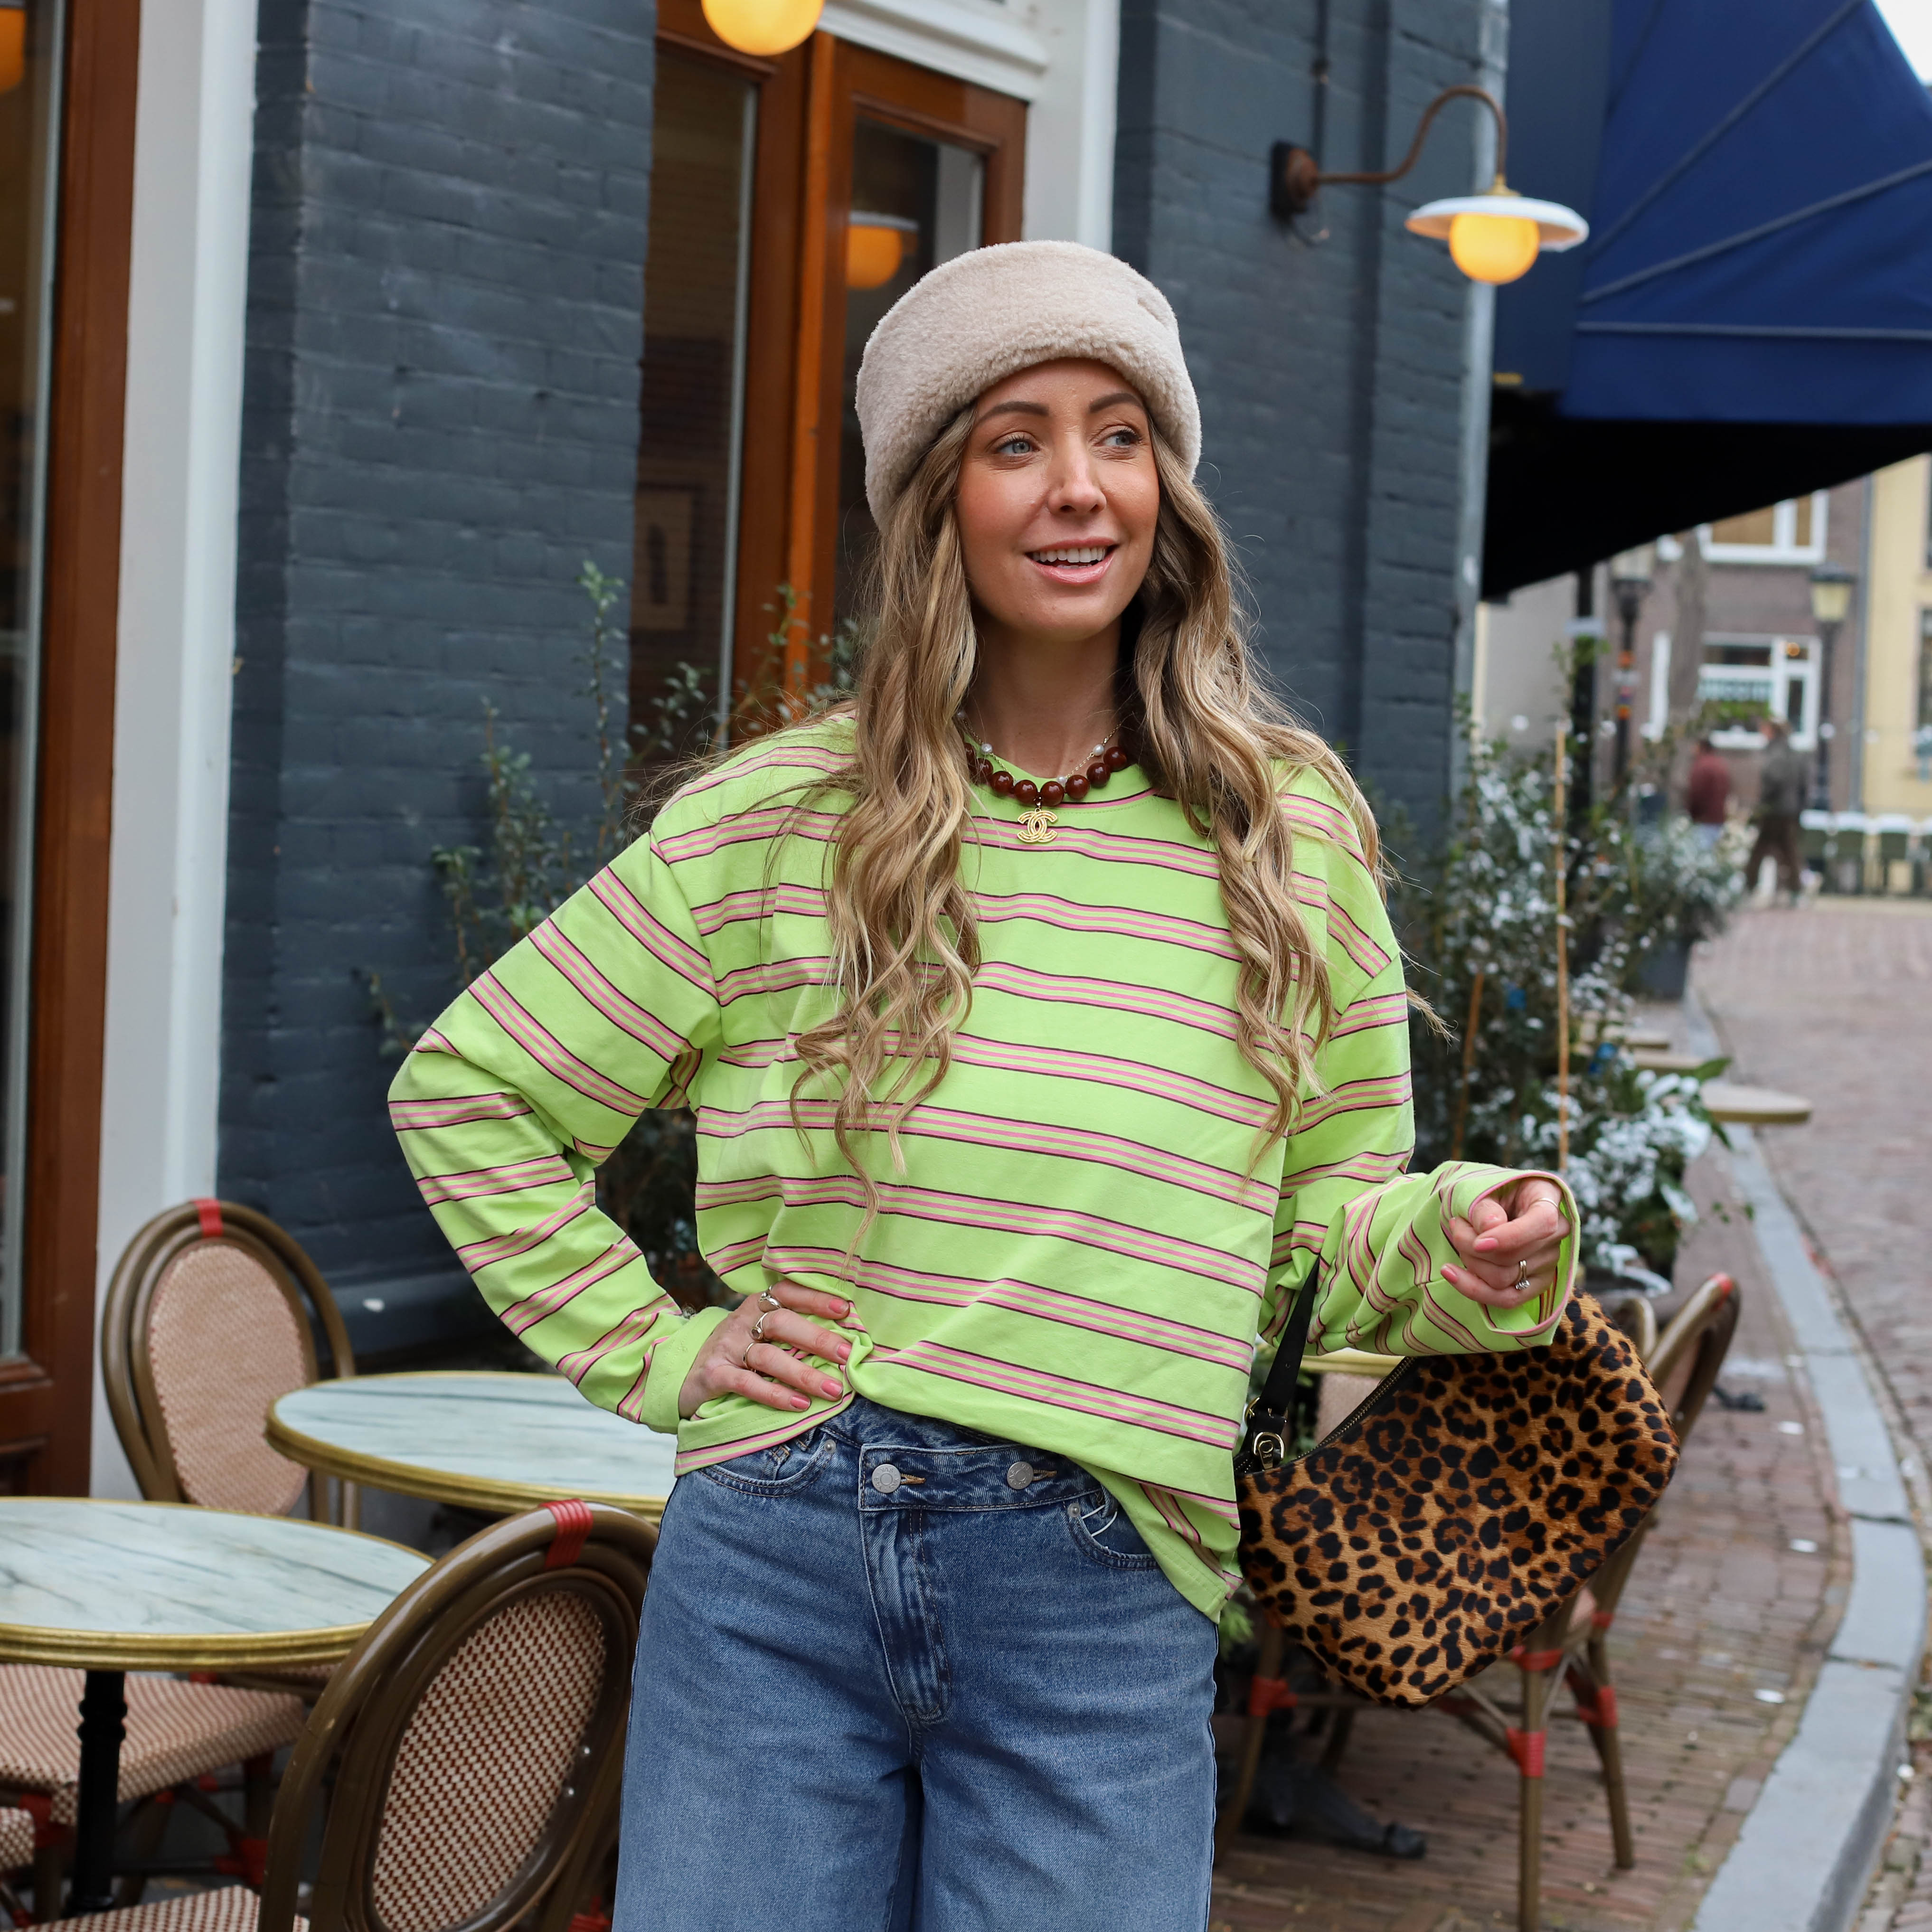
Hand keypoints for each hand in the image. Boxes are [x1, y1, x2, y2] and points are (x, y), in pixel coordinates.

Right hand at [678, 1279, 858, 1418]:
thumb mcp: (757, 1334)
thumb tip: (842, 1341)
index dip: (815, 1298)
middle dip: (816, 1338)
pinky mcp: (713, 1375)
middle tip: (846, 1354)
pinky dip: (774, 1394)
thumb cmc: (735, 1354)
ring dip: (803, 1374)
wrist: (681, 1374)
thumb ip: (790, 1332)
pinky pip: (746, 1383)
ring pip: (768, 1356)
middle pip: (780, 1323)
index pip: (786, 1292)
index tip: (845, 1310)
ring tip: (833, 1389)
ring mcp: (726, 1348)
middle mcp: (741, 1322)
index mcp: (756, 1307)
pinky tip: (799, 1404)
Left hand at [1443, 1176, 1569, 1309]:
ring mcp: (1548, 1264)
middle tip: (1455, 1225)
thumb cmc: (1491, 1193)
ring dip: (1469, 1262)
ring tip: (1457, 1238)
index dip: (1509, 1237)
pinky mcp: (1535, 1286)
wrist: (1498, 1205)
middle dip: (1472, 1245)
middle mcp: (1556, 1237)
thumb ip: (1485, 1206)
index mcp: (1549, 1202)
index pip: (1542, 1224)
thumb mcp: (1485, 1188)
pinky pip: (1505, 1299)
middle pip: (1514, 1257)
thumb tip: (1489, 1227)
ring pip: (1503, 1279)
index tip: (1478, 1243)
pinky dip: (1473, 1288)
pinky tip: (1450, 1273)